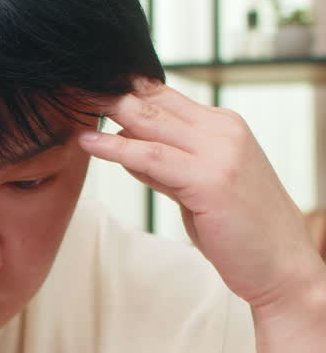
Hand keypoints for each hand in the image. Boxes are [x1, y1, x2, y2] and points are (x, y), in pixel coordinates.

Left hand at [79, 80, 323, 312]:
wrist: (281, 266)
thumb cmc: (240, 232)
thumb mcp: (197, 188)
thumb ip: (164, 165)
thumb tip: (124, 145)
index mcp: (223, 126)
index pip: (164, 95)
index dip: (124, 88)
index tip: (87, 85)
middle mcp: (222, 130)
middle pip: (154, 101)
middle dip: (109, 92)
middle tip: (70, 86)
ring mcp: (219, 152)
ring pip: (151, 122)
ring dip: (107, 111)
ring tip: (72, 103)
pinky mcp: (210, 180)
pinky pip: (152, 156)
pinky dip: (117, 147)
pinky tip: (89, 141)